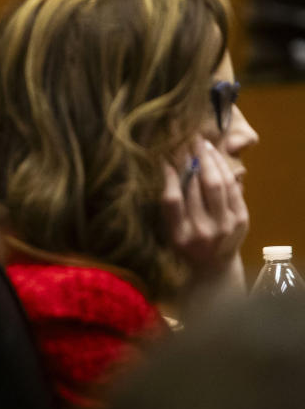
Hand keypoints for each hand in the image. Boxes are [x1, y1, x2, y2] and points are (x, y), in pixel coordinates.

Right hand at [162, 136, 248, 307]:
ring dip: (211, 160)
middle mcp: (203, 231)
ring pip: (218, 184)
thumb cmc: (184, 246)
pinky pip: (233, 188)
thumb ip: (170, 205)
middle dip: (193, 159)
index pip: (172, 199)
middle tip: (188, 141)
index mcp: (179, 235)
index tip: (165, 159)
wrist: (213, 267)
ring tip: (203, 145)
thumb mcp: (169, 231)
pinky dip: (224, 170)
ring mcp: (226, 226)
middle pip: (199, 187)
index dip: (170, 176)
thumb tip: (169, 166)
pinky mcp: (242, 220)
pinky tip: (216, 158)